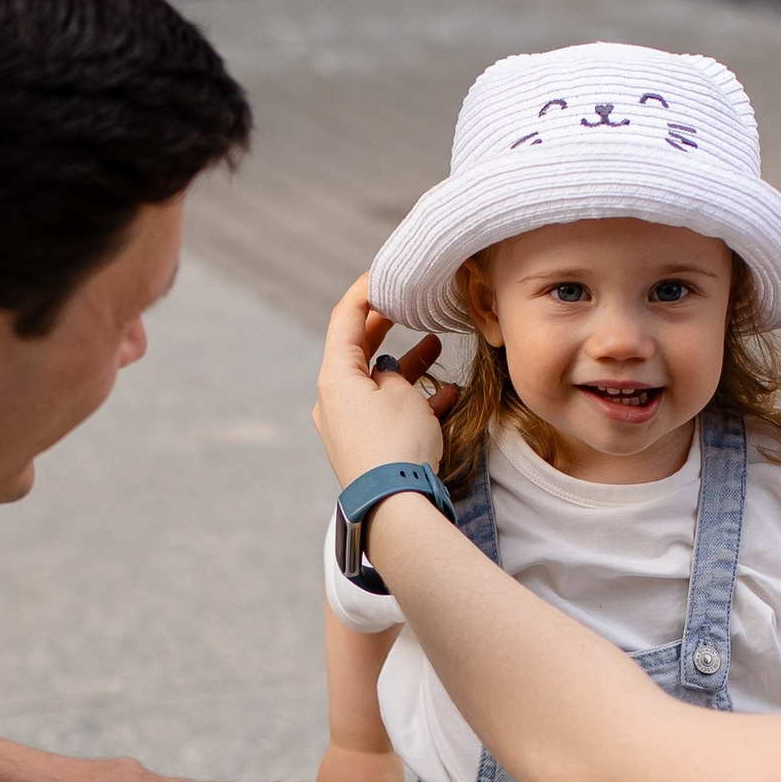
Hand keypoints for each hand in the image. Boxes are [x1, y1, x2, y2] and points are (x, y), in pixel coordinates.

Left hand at [316, 281, 446, 489]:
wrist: (394, 507)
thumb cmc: (396, 445)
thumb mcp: (401, 393)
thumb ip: (394, 372)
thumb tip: (388, 373)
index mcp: (335, 377)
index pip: (344, 319)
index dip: (365, 291)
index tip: (385, 273)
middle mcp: (334, 400)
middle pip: (357, 350)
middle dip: (385, 327)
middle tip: (405, 304)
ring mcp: (347, 426)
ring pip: (377, 383)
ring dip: (406, 365)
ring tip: (435, 345)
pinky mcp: (365, 448)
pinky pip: (388, 413)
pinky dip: (411, 400)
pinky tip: (446, 394)